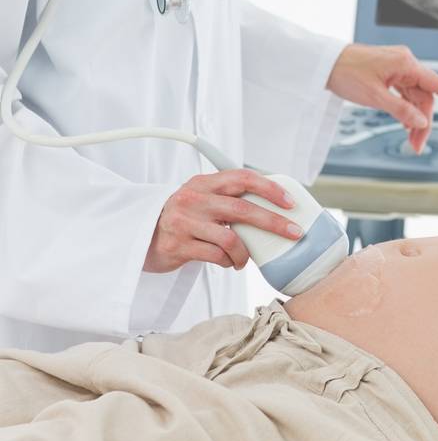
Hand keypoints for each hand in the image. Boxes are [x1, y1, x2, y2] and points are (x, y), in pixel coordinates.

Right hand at [144, 171, 301, 272]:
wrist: (141, 236)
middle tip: (293, 232)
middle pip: (242, 209)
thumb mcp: (202, 199)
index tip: (290, 202)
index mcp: (204, 183)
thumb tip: (273, 206)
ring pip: (231, 238)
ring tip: (246, 259)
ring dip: (245, 253)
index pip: (243, 177)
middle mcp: (194, 199)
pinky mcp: (179, 245)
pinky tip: (230, 263)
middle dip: (273, 222)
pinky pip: (217, 256)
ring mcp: (185, 222)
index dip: (270, 188)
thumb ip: (228, 198)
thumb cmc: (183, 218)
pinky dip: (229, 262)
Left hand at [326, 43, 437, 152]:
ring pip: (415, 97)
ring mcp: (397, 68)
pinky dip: (405, 110)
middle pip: (425, 97)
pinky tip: (404, 125)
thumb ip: (401, 109)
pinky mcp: (389, 73)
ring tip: (411, 142)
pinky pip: (404, 94)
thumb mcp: (374, 96)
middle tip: (417, 146)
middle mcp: (405, 63)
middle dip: (424, 122)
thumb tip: (422, 122)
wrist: (324, 63)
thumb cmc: (346, 73)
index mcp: (406, 63)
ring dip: (415, 119)